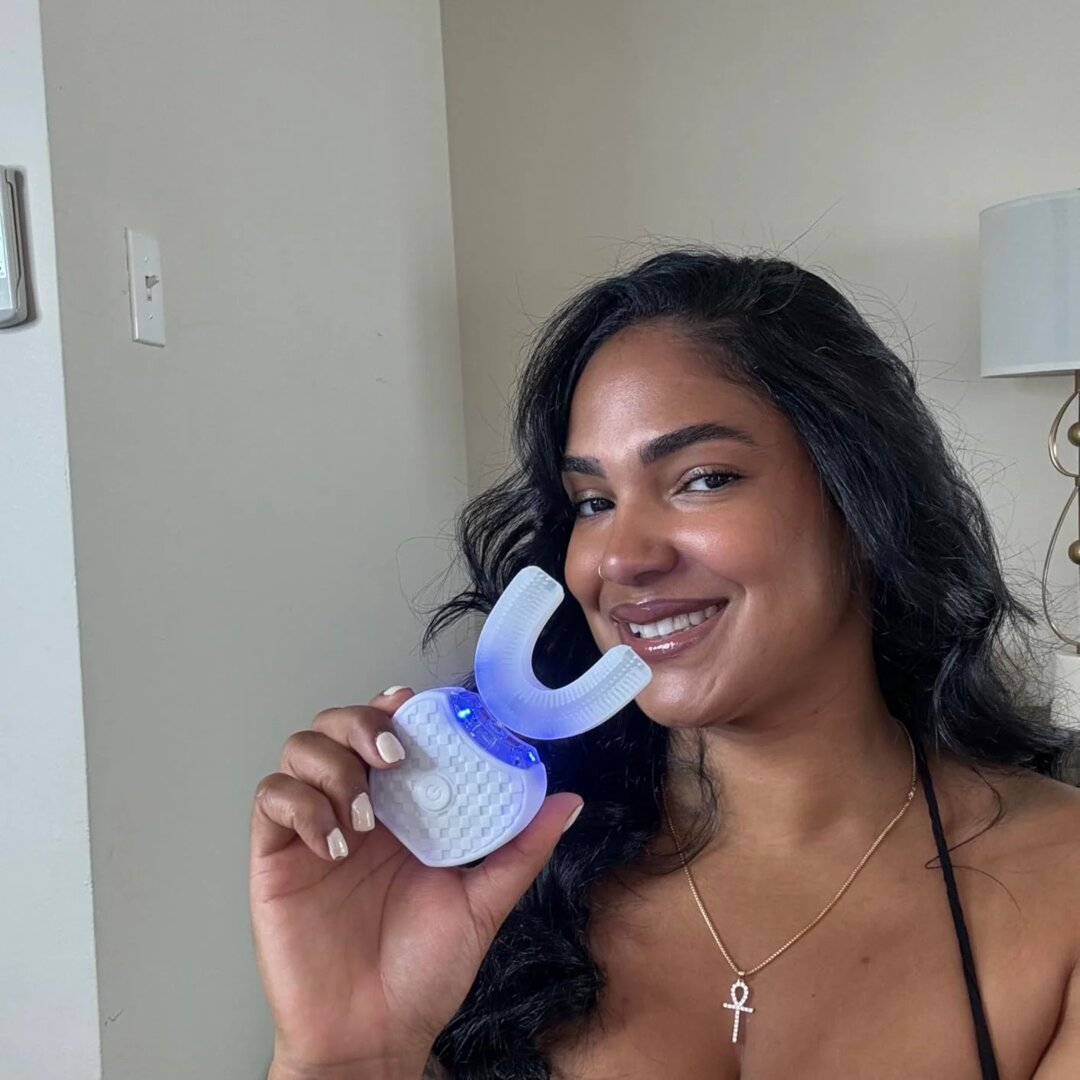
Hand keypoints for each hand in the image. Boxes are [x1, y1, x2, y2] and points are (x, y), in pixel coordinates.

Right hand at [250, 687, 582, 1076]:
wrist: (373, 1037)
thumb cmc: (422, 973)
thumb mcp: (482, 903)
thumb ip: (520, 849)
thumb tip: (568, 800)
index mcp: (402, 811)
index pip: (388, 733)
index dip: (396, 708)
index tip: (414, 703)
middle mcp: (354, 809)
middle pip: (337, 726)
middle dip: (361, 722)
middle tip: (393, 755)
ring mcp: (312, 830)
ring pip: (300, 750)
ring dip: (333, 764)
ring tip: (366, 815)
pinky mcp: (276, 857)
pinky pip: (271, 800)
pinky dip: (302, 804)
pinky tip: (336, 843)